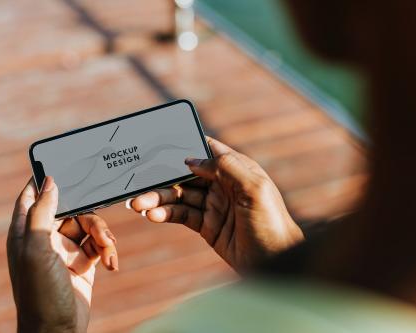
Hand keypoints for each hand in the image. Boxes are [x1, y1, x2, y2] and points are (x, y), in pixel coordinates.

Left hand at [7, 177, 117, 332]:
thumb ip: (42, 212)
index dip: (44, 180)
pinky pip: (99, 246)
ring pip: (90, 227)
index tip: (64, 166)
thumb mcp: (37, 248)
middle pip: (71, 209)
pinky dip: (108, 251)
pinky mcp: (83, 263)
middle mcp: (45, 238)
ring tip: (109, 251)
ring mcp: (66, 251)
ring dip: (103, 236)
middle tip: (101, 225)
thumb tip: (49, 181)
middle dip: (90, 215)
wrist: (59, 331)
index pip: (32, 196)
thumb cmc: (40, 293)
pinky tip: (112, 263)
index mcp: (26, 232)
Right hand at [128, 137, 303, 271]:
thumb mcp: (255, 189)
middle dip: (163, 178)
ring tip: (139, 205)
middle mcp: (224, 184)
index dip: (185, 145)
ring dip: (158, 198)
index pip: (207, 149)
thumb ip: (227, 167)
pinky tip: (153, 215)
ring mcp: (214, 205)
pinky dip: (166, 214)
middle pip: (187, 175)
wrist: (276, 263)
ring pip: (180, 196)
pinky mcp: (207, 225)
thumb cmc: (272, 224)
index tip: (159, 145)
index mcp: (237, 169)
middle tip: (139, 183)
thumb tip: (193, 159)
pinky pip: (182, 215)